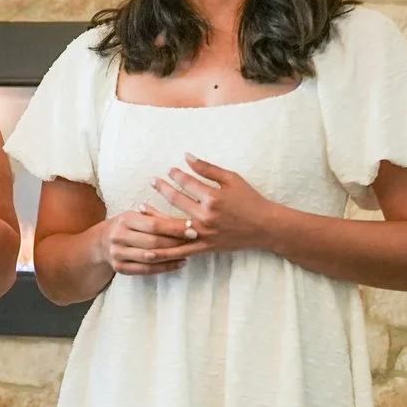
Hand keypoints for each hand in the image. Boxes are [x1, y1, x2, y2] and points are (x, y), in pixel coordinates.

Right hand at [102, 210, 196, 276]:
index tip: (193, 229)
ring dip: (172, 256)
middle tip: (195, 241)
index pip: (154, 225)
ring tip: (189, 252)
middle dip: (176, 242)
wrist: (102, 242)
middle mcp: (118, 236)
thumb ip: (158, 217)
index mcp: (125, 219)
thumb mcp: (138, 216)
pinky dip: (165, 268)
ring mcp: (117, 254)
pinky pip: (146, 270)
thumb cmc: (128, 226)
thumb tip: (186, 218)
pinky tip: (179, 263)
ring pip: (150, 257)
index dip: (174, 228)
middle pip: (153, 242)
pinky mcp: (119, 268)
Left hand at [152, 154, 274, 254]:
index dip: (175, 174)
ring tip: (141, 207)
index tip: (169, 170)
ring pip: (172, 226)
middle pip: (176, 201)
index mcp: (213, 198)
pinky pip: (180, 250)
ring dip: (154, 215)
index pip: (186, 183)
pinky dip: (164, 251)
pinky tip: (149, 246)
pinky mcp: (205, 248)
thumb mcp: (232, 178)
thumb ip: (207, 168)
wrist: (265, 227)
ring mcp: (204, 234)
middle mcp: (206, 216)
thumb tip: (186, 156)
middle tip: (152, 180)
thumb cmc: (250, 200)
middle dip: (162, 188)